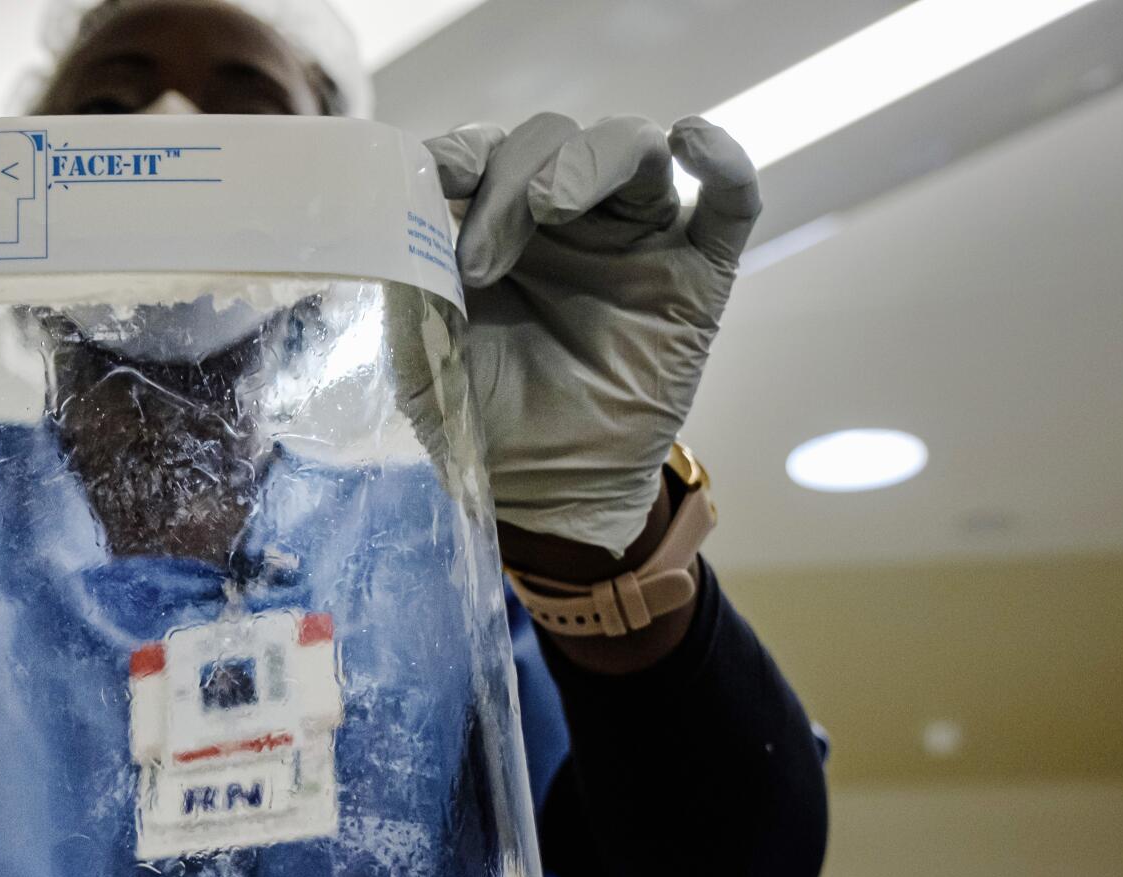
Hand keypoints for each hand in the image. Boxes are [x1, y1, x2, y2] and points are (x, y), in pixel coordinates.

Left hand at [425, 114, 759, 556]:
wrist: (540, 489)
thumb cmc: (479, 416)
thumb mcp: (419, 353)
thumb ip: (408, 282)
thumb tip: (392, 214)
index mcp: (496, 224)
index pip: (487, 150)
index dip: (464, 148)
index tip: (439, 176)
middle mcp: (568, 219)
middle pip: (553, 141)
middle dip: (512, 180)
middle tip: (482, 258)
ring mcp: (635, 242)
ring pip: (633, 147)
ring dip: (589, 161)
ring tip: (551, 205)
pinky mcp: (695, 279)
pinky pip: (730, 202)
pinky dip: (724, 160)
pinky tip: (691, 141)